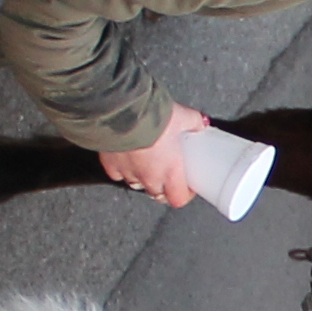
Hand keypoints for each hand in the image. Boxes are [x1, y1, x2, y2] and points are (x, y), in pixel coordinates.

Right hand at [97, 102, 215, 205]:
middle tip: (167, 178)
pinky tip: (125, 161)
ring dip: (143, 179)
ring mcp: (129, 172)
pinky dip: (121, 170)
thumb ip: (193, 121)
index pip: (178, 199)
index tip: (187, 187)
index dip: (184, 195)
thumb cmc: (153, 118)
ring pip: (136, 185)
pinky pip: (116, 174)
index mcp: (170, 171)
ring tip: (147, 167)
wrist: (123, 111)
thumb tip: (200, 122)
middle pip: (157, 194)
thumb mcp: (182, 116)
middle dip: (163, 189)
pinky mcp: (111, 164)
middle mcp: (149, 176)